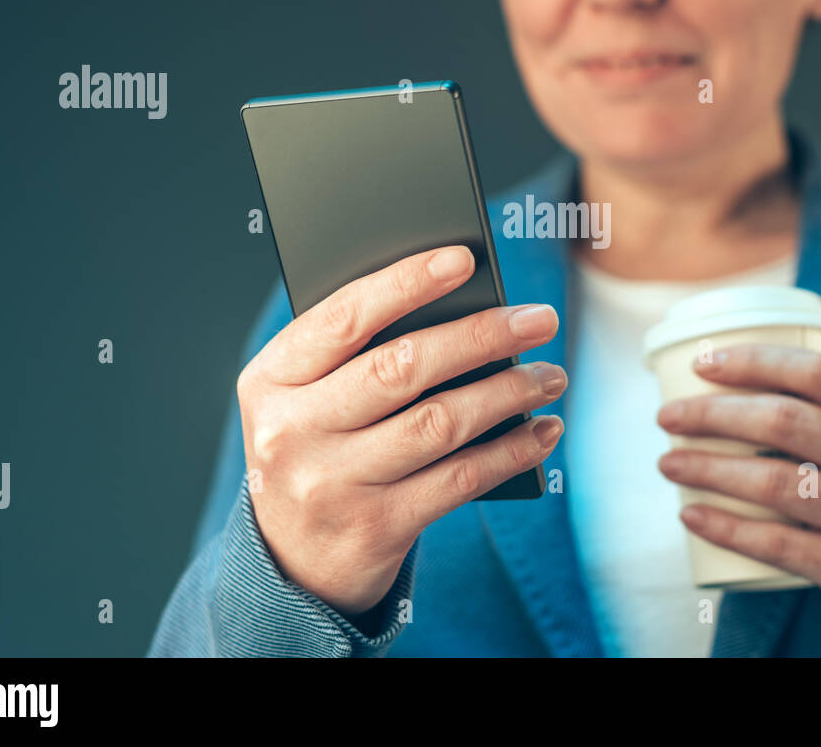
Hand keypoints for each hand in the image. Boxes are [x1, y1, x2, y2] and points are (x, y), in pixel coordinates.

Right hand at [237, 244, 566, 619]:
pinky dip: (511, 451)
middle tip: (539, 319)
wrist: (290, 564)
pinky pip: (460, 479)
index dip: (406, 282)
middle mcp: (292, 432)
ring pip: (440, 422)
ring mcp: (331, 485)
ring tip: (550, 375)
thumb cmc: (317, 449)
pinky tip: (543, 431)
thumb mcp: (306, 398)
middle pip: (402, 367)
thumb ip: (357, 353)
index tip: (465, 257)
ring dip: (509, 393)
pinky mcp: (375, 530)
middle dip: (482, 336)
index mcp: (270, 380)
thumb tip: (464, 305)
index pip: (344, 317)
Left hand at [656, 344, 820, 645]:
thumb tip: (744, 384)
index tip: (703, 363)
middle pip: (782, 422)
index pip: (815, 373)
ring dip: (708, 469)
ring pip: (771, 482)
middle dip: (712, 415)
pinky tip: (692, 516)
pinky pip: (775, 543)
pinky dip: (726, 528)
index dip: (752, 360)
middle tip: (668, 416)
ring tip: (669, 464)